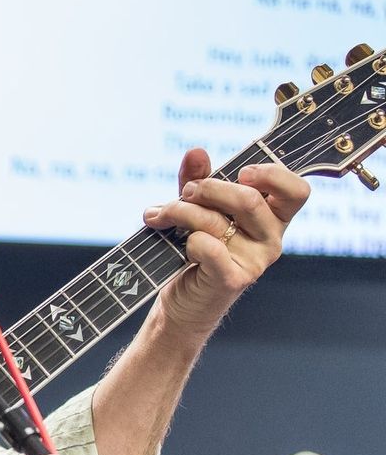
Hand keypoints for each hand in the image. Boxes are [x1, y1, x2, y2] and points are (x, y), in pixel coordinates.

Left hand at [141, 147, 309, 335]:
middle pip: (248, 198)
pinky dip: (187, 240)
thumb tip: (196, 152)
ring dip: (179, 211)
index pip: (295, 191)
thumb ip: (198, 179)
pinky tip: (178, 244)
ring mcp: (255, 260)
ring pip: (216, 220)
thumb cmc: (194, 250)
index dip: (272, 175)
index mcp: (272, 217)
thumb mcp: (198, 208)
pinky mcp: (234, 278)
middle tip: (183, 193)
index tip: (241, 173)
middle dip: (205, 189)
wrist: (182, 302)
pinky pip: (207, 246)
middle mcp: (271, 238)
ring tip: (159, 215)